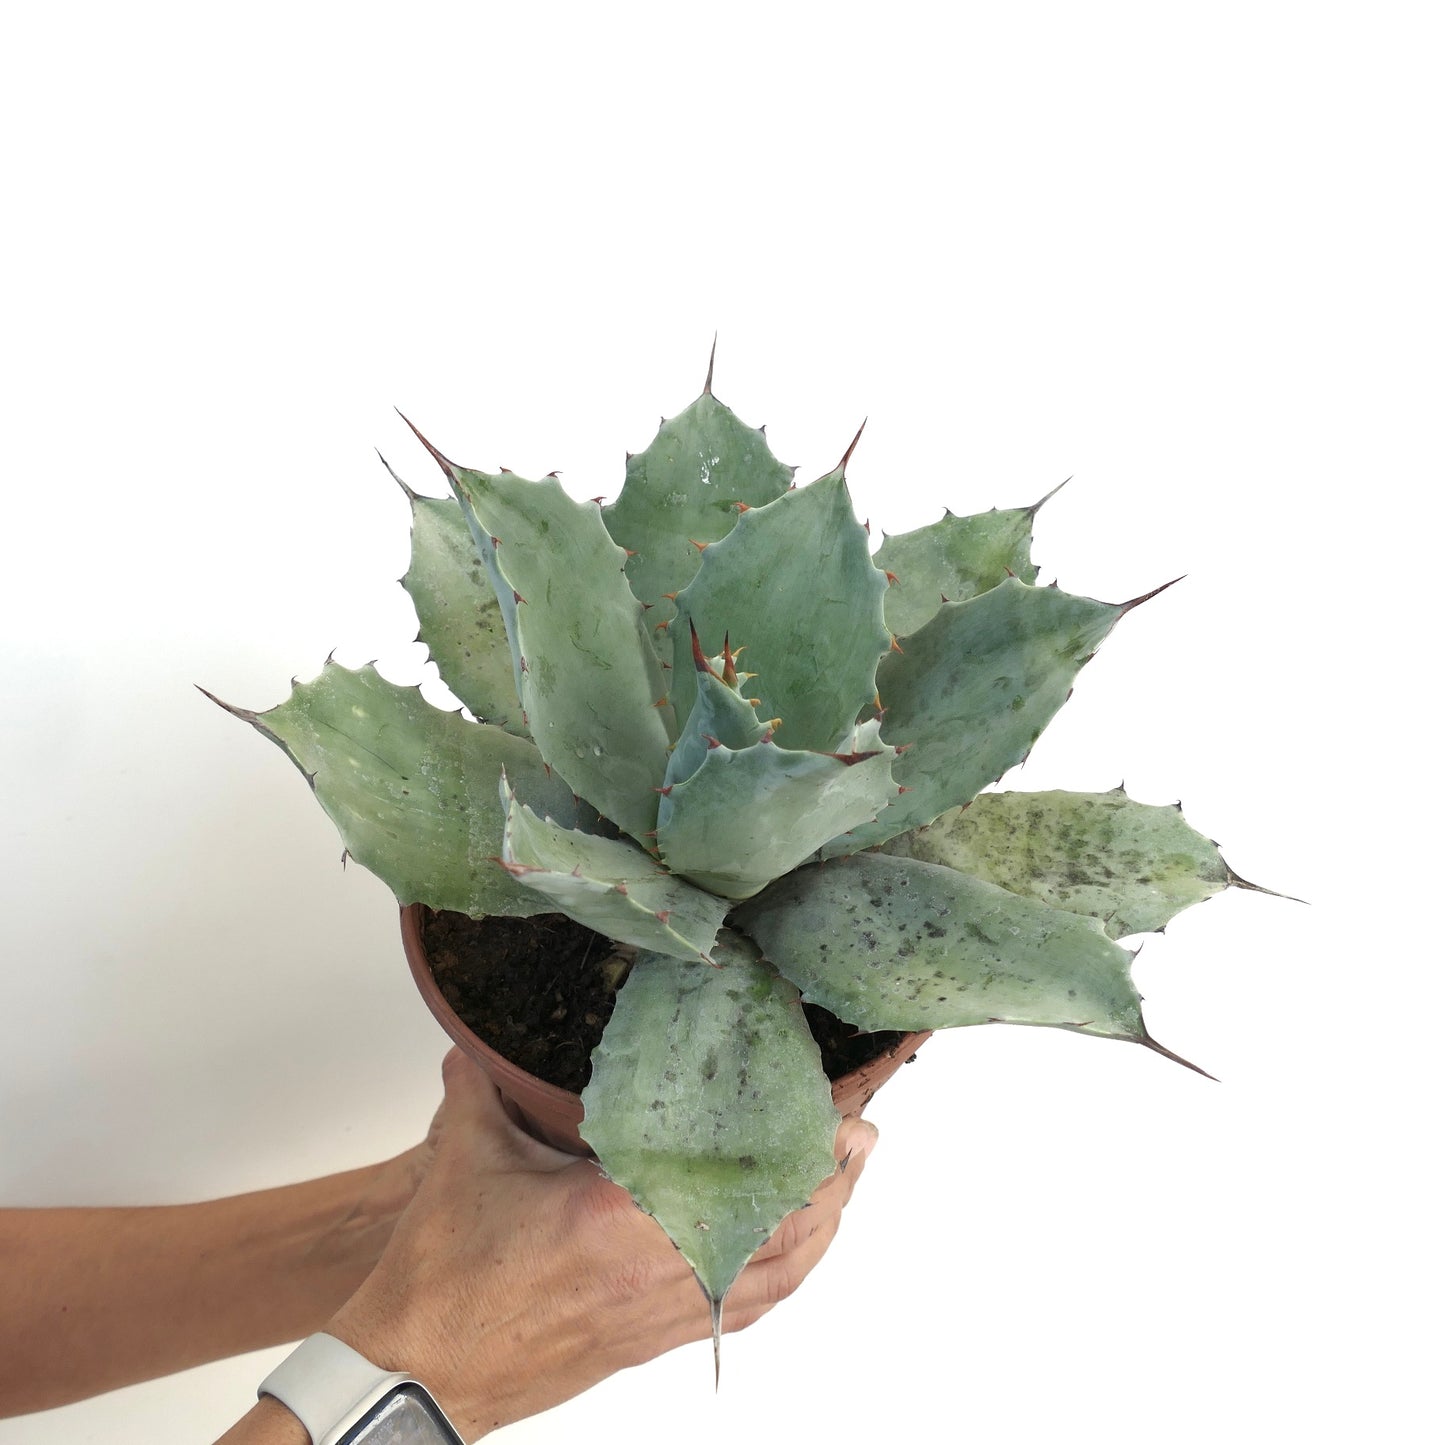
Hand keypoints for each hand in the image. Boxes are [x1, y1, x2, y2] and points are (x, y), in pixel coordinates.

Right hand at [326, 1048, 877, 1438]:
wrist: (420, 1373)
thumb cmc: (444, 1281)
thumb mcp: (466, 1159)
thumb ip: (481, 1085)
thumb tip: (476, 1039)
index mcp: (618, 1218)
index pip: (734, 1171)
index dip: (795, 1140)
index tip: (831, 1099)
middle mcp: (655, 1270)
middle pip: (777, 1225)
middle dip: (830, 1175)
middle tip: (860, 1125)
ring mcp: (661, 1312)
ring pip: (774, 1273)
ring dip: (822, 1223)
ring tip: (849, 1173)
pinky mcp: (654, 1338)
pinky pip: (746, 1307)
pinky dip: (787, 1272)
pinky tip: (800, 1246)